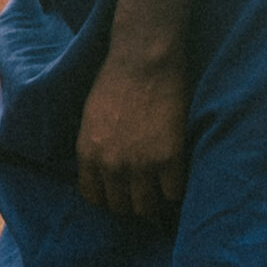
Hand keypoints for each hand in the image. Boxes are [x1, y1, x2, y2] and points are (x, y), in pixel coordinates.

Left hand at [74, 45, 191, 219]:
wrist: (144, 59)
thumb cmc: (116, 79)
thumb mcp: (91, 118)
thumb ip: (96, 147)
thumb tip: (104, 169)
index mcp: (88, 154)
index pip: (94, 197)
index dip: (109, 197)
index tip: (121, 192)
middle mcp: (111, 165)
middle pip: (121, 207)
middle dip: (132, 201)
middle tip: (145, 192)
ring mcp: (140, 165)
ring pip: (147, 207)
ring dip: (155, 201)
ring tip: (162, 189)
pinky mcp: (169, 158)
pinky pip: (174, 194)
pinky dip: (177, 190)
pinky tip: (178, 177)